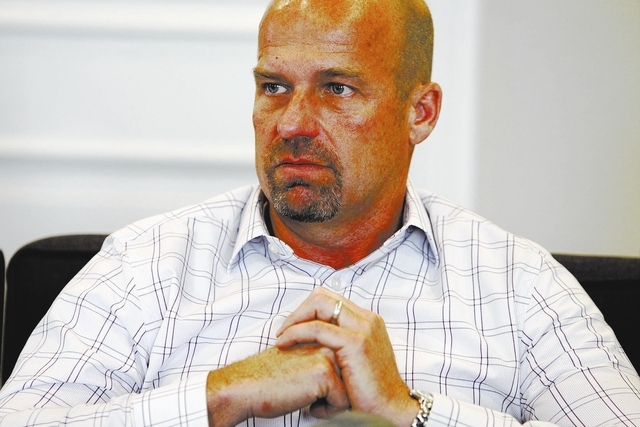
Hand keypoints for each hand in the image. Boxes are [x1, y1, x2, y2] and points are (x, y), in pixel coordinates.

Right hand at [206, 344, 349, 426]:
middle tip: (305, 391)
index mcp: (324, 336)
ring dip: (330, 402)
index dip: (331, 385)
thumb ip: (322, 357)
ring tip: (305, 397)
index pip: (346, 368)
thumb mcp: (301, 359)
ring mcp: (328, 355)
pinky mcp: (325, 373)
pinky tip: (305, 404)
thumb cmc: (272, 377)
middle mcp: (329, 342)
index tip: (309, 385)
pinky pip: (342, 403)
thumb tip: (344, 374)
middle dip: (333, 393)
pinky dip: (326, 411)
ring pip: (349, 391)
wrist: (247, 386)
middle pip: (350, 379)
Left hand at [276, 288, 417, 426]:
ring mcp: (363, 328)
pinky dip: (296, 332)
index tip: (292, 327)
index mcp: (367, 320)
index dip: (307, 310)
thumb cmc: (370, 392)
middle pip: (323, 296)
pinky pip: (316, 328)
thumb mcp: (356, 361)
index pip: (330, 299)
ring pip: (319, 305)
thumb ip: (340, 345)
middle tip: (283, 330)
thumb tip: (315, 341)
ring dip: (294, 318)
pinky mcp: (355, 342)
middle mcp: (367, 319)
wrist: (390, 410)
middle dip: (298, 311)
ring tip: (280, 336)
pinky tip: (284, 344)